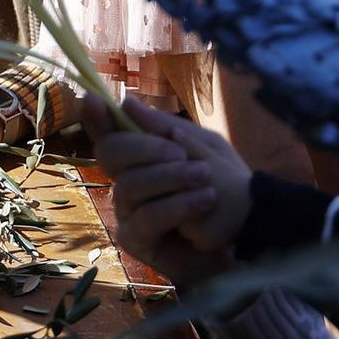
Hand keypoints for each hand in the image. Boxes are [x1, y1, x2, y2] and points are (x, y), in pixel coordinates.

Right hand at [83, 96, 249, 285]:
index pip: (109, 134)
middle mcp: (126, 181)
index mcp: (140, 156)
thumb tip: (127, 104)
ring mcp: (127, 211)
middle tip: (180, 152)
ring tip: (205, 176)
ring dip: (170, 177)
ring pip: (128, 186)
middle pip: (110, 154)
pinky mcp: (136, 240)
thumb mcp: (204, 149)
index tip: (93, 99)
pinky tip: (205, 199)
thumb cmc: (224, 188)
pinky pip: (147, 217)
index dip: (96, 118)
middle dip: (143, 147)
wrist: (246, 233)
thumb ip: (168, 130)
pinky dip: (178, 205)